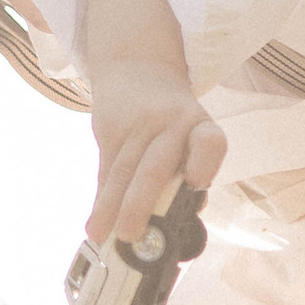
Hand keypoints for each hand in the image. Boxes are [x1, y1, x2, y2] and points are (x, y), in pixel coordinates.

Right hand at [88, 61, 226, 244]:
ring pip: (123, 171)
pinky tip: (96, 220)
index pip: (209, 142)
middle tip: (130, 235)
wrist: (138, 69)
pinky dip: (101, 198)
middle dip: (140, 203)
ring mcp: (139, 124)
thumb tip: (171, 228)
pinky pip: (106, 169)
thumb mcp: (190, 137)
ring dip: (110, 207)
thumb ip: (185, 175)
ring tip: (102, 235)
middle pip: (154, 166)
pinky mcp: (112, 127)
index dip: (204, 162)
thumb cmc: (173, 123)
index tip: (196, 183)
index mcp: (201, 129)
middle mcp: (173, 124)